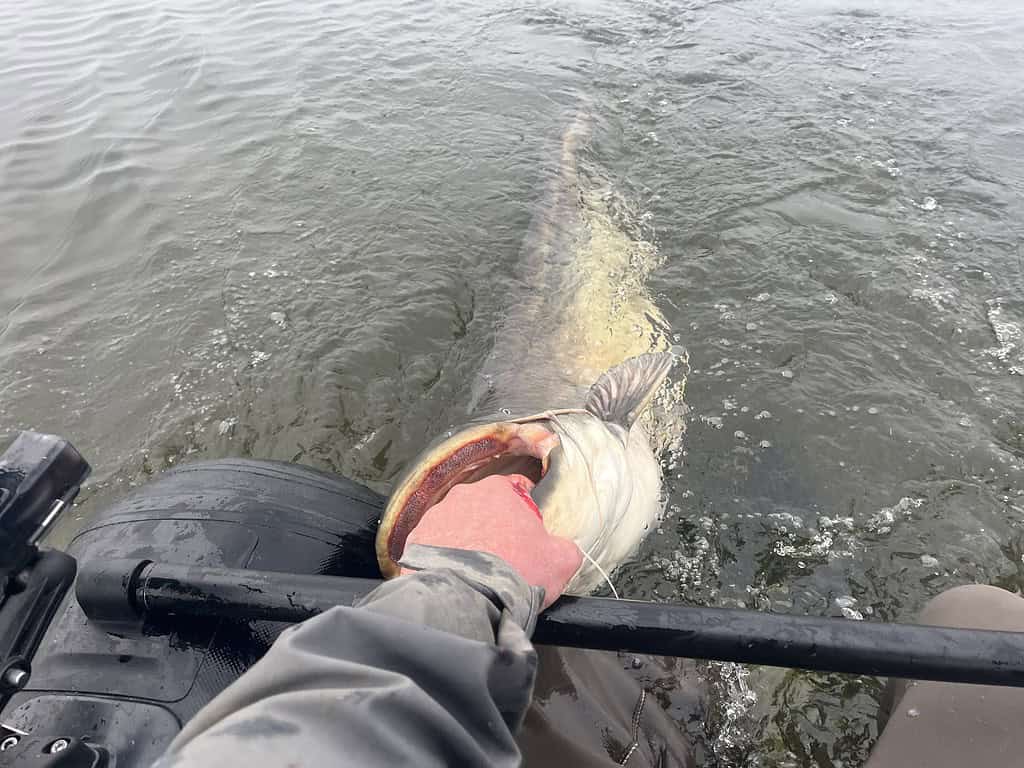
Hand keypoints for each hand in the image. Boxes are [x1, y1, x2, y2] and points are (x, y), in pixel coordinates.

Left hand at [402, 474, 582, 608]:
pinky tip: (456, 577)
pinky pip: (435, 545)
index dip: (525, 513)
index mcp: (497, 490)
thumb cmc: (514, 572)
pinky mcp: (416, 540)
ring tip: (477, 572)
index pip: (515, 490)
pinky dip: (445, 558)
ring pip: (457, 525)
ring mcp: (435, 517)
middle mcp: (463, 496)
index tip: (527, 534)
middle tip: (503, 558)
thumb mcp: (560, 561)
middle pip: (484, 508)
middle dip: (493, 528)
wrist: (466, 599)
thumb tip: (565, 550)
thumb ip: (567, 549)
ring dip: (467, 542)